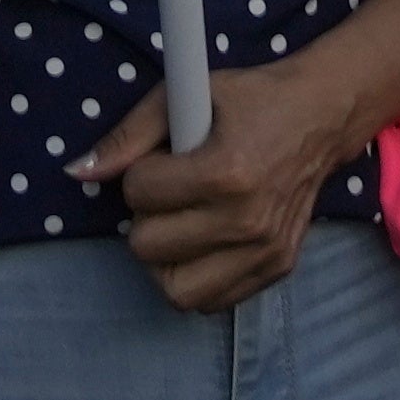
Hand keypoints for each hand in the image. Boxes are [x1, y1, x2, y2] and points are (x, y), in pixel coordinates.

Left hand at [74, 0, 399, 316]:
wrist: (320, 117)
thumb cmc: (249, 102)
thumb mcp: (184, 96)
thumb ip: (128, 136)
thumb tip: (78, 173)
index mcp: (227, 171)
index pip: (140, 193)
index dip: (141, 173)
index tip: (164, 159)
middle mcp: (249, 219)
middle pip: (149, 247)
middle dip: (148, 216)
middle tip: (171, 193)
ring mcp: (266, 250)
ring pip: (176, 291)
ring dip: (166, 259)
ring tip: (180, 226)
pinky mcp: (277, 268)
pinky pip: (212, 302)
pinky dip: (197, 278)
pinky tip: (204, 244)